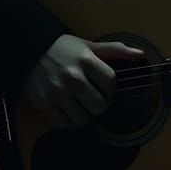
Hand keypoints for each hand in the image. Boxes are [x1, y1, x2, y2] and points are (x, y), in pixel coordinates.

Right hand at [23, 33, 144, 127]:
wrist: (31, 49)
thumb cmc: (64, 48)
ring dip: (85, 115)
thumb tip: (140, 54)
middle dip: (100, 104)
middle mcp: (72, 77)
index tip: (105, 87)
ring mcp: (57, 92)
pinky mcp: (44, 104)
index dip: (111, 88)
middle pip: (99, 105)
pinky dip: (68, 121)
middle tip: (94, 99)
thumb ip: (115, 50)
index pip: (110, 82)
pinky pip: (64, 124)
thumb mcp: (89, 45)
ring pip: (82, 119)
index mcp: (86, 60)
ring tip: (81, 105)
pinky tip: (68, 110)